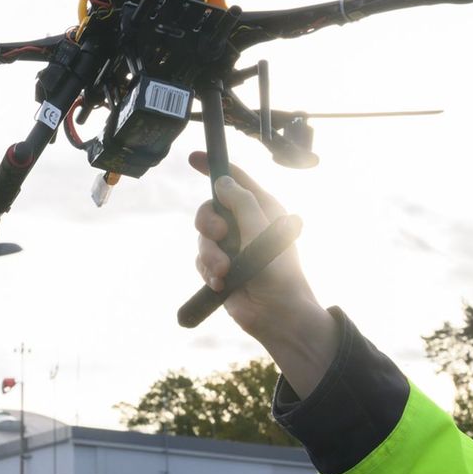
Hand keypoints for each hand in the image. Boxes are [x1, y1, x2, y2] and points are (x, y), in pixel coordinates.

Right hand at [189, 151, 337, 395]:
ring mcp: (232, 247)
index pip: (235, 180)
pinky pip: (201, 260)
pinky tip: (221, 282)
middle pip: (210, 209)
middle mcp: (245, 225)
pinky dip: (208, 270)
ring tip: (223, 271)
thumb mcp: (261, 229)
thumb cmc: (279, 270)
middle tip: (219, 235)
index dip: (215, 168)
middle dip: (209, 223)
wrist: (277, 314)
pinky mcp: (220, 268)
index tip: (193, 158)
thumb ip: (241, 201)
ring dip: (211, 254)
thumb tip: (222, 181)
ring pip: (202, 237)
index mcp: (262, 209)